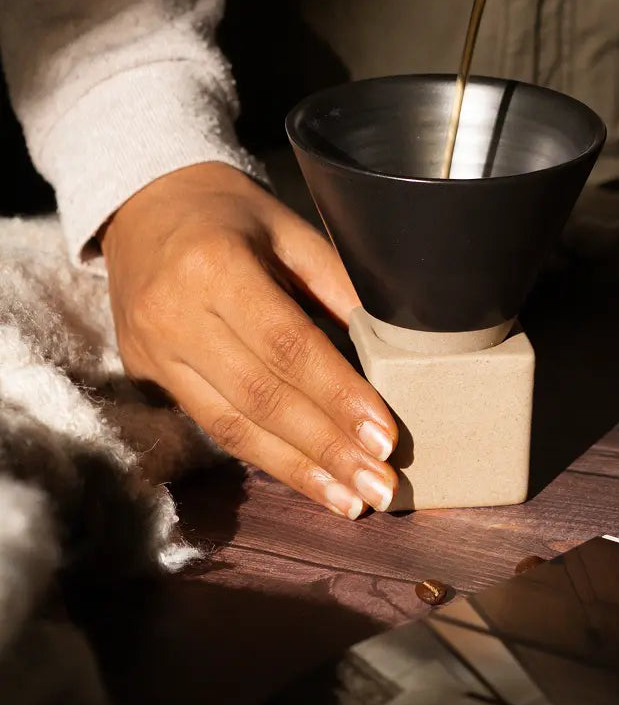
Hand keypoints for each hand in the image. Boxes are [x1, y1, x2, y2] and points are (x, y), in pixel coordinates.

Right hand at [101, 162, 397, 518]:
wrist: (143, 204)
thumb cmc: (230, 211)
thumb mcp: (288, 228)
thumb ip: (336, 283)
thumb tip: (390, 346)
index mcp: (215, 264)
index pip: (287, 345)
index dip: (338, 395)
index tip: (384, 435)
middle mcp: (175, 314)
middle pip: (261, 397)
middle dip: (327, 448)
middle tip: (381, 486)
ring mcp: (155, 350)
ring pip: (233, 426)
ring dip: (299, 470)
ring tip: (351, 500)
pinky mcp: (147, 374)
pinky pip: (212, 425)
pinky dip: (264, 456)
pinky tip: (306, 478)